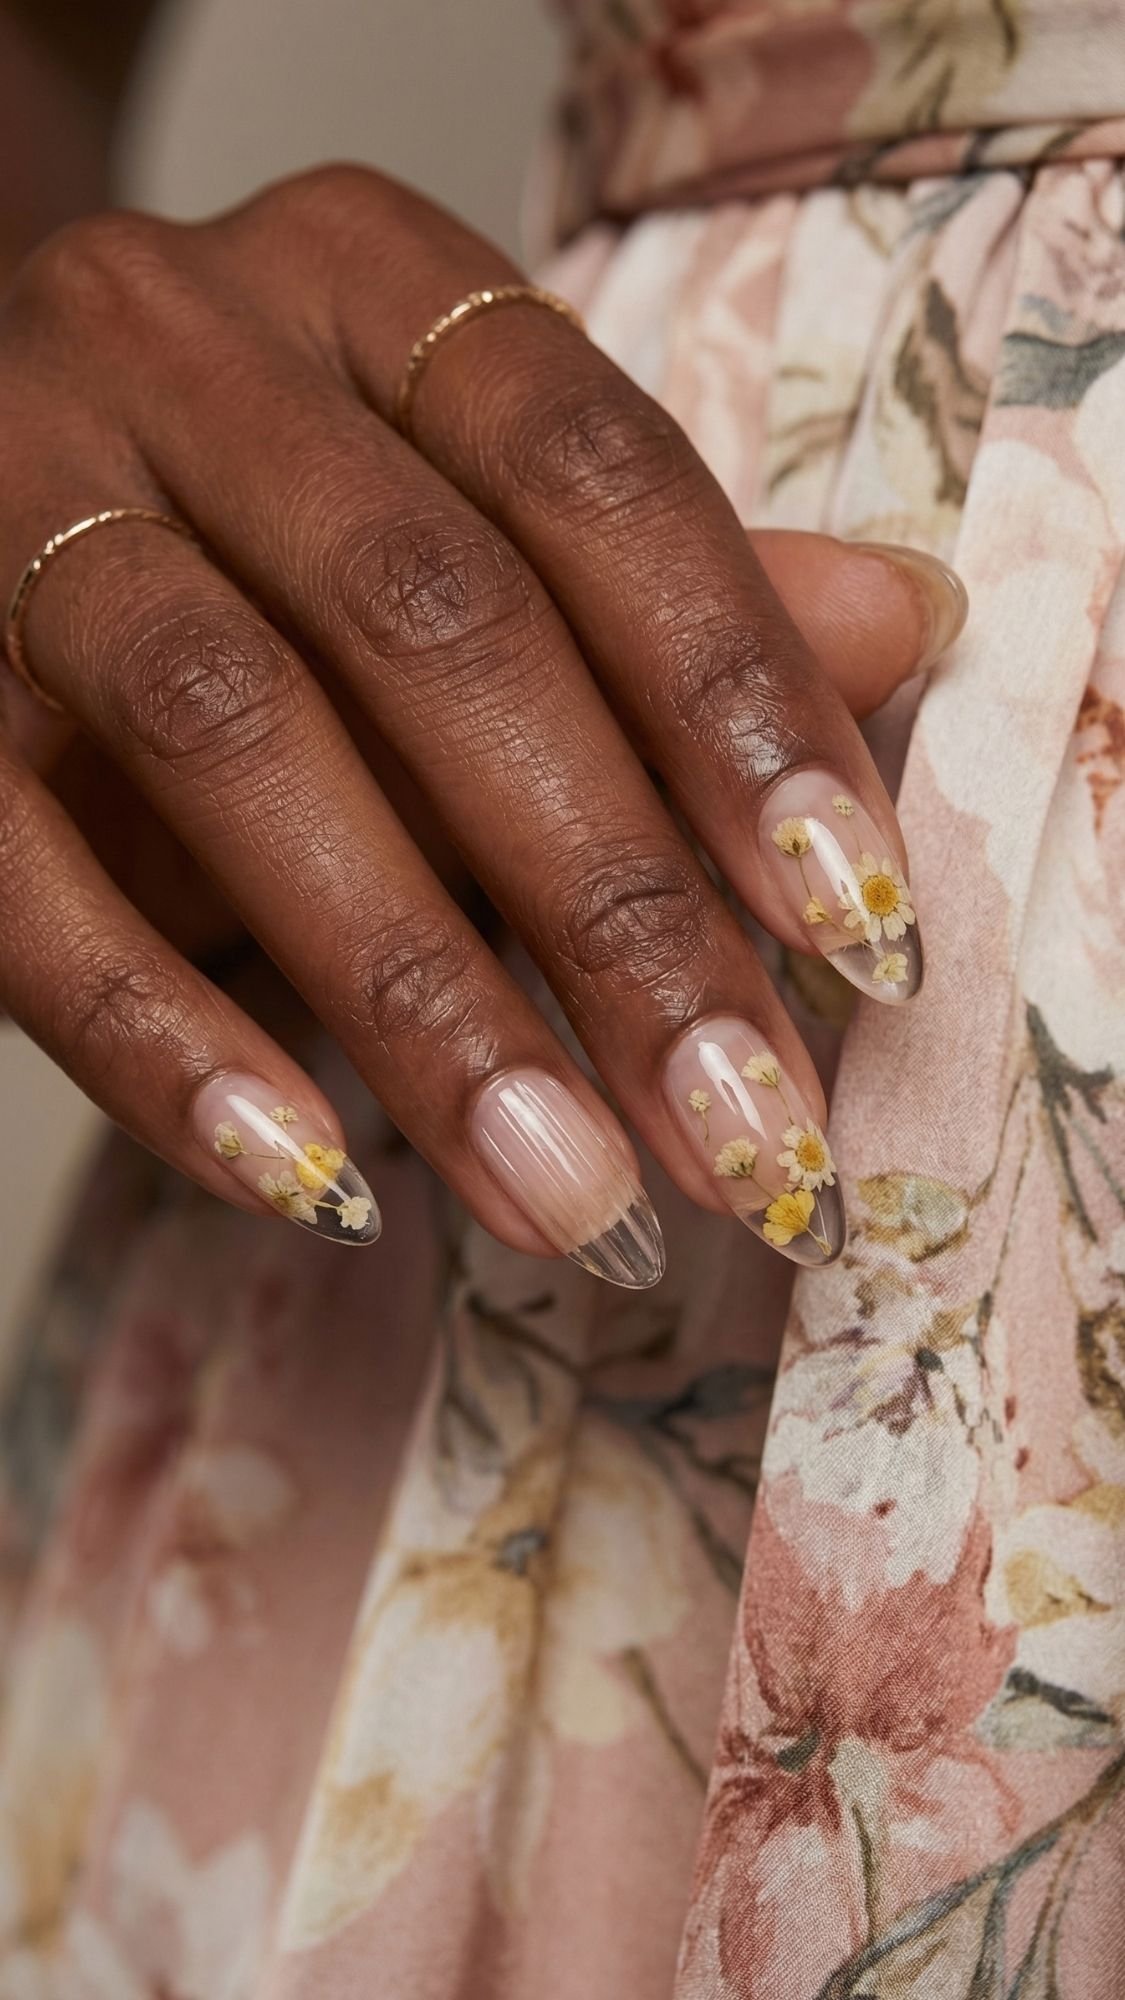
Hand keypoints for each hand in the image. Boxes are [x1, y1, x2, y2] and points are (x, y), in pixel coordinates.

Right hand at [0, 167, 965, 1280]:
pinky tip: (314, 1180)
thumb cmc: (272, 528)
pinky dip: (169, 1045)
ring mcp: (10, 505)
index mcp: (364, 275)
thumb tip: (901, 623)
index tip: (854, 918)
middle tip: (736, 1124)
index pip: (594, 472)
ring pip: (234, 736)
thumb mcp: (466, 524)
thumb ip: (658, 586)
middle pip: (431, 619)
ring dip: (422, 994)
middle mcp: (176, 347)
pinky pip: (25, 885)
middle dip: (609, 898)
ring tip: (567, 1192)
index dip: (739, 699)